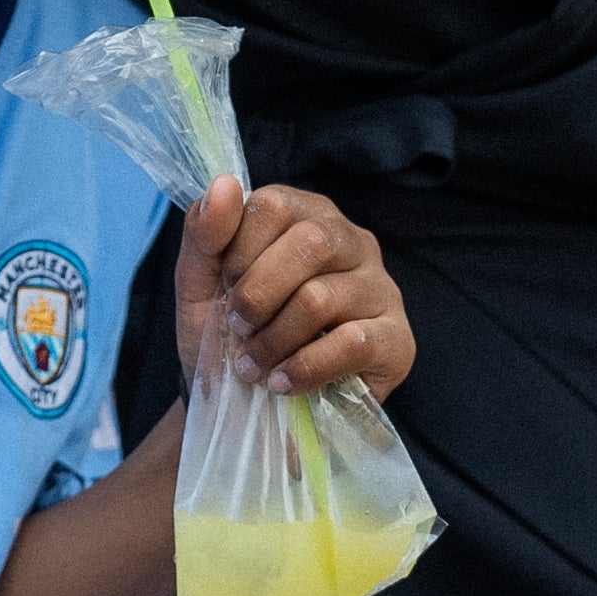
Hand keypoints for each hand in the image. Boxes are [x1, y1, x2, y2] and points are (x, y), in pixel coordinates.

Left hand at [172, 176, 415, 398]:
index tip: (226, 290)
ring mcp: (382, 290)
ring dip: (273, 340)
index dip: (238, 252)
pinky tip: (284, 383)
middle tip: (238, 330)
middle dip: (256, 295)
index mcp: (308, 215)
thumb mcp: (200, 286)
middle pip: (308, 243)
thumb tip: (224, 182)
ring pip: (322, 298)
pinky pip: (352, 343)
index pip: (275, 205)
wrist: (247, 413)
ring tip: (254, 365)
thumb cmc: (229, 339)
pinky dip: (304, 369)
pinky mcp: (397, 341)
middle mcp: (354, 242)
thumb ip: (204, 233)